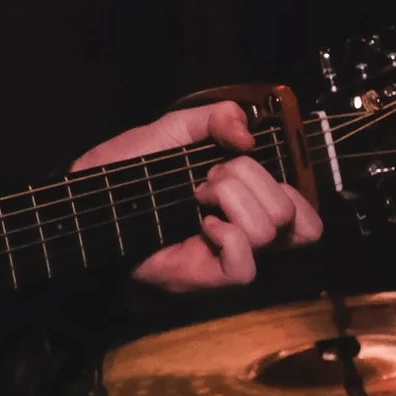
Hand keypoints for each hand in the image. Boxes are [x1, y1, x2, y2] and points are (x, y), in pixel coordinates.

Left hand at [74, 102, 322, 292]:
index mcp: (248, 203)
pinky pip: (245, 267)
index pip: (304, 211)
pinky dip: (228, 236)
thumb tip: (247, 131)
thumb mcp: (174, 130)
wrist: (90, 197)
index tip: (239, 161)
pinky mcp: (208, 276)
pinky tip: (202, 225)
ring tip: (197, 196)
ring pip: (269, 232)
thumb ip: (214, 119)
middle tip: (208, 178)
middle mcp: (246, 232)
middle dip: (250, 180)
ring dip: (232, 200)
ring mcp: (229, 256)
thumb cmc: (130, 168)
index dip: (286, 183)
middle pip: (292, 214)